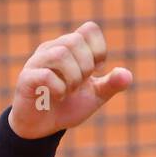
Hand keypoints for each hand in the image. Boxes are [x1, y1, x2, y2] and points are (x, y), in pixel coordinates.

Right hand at [7, 21, 131, 138]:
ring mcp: (38, 62)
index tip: (96, 70)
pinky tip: (58, 97)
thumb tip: (128, 75)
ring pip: (61, 54)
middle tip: (80, 84)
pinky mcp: (27, 79)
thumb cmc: (67, 106)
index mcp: (70, 48)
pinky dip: (59, 89)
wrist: (42, 127)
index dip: (99, 50)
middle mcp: (52, 49)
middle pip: (75, 40)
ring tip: (69, 91)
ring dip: (73, 77)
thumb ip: (111, 85)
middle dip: (86, 66)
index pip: (89, 29)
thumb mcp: (94, 96)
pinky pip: (46, 75)